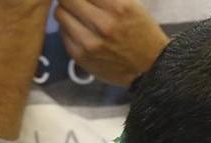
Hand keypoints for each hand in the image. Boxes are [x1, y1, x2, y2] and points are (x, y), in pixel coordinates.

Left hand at [54, 0, 168, 85]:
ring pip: (60, 14)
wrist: (150, 67)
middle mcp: (102, 25)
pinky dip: (68, 27)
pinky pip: (63, 33)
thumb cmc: (141, 31)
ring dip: (67, 11)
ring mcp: (90, 43)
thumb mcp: (131, 4)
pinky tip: (81, 30)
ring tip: (79, 15)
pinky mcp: (80, 56)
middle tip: (79, 2)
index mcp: (118, 7)